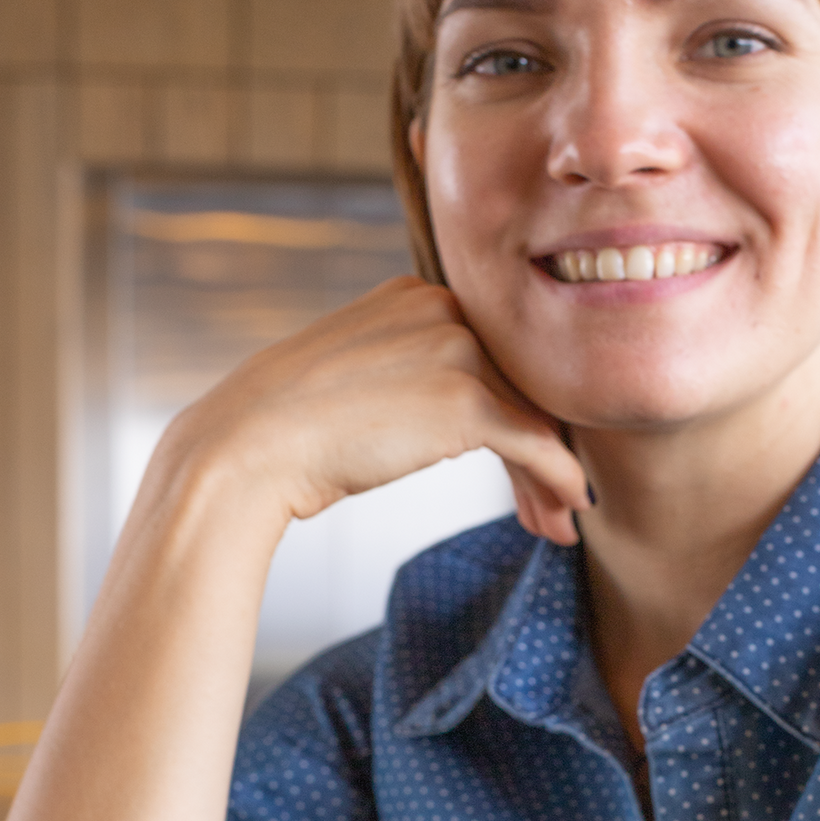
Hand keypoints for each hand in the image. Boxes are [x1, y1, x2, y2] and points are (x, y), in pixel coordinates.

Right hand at [156, 274, 588, 545]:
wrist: (248, 445)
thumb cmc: (289, 427)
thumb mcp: (354, 376)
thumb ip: (405, 373)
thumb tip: (442, 415)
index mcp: (414, 294)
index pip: (492, 356)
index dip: (516, 413)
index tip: (522, 467)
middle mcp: (443, 307)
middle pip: (520, 385)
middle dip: (538, 451)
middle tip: (550, 505)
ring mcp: (457, 349)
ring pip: (534, 417)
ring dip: (549, 478)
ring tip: (556, 525)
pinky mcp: (467, 399)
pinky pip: (538, 444)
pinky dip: (561, 481)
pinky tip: (571, 513)